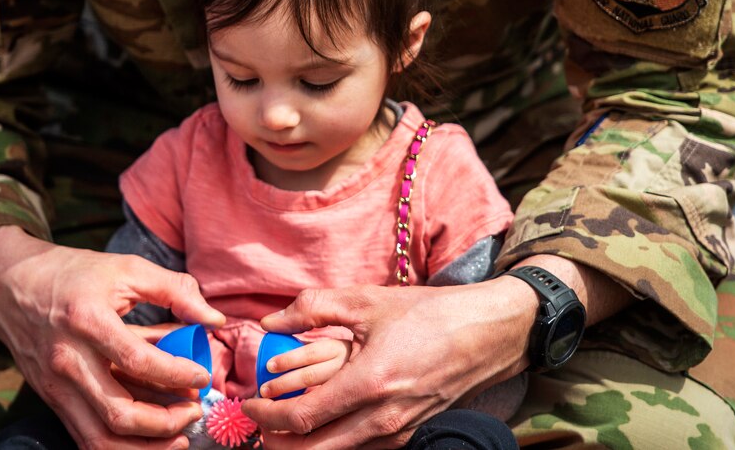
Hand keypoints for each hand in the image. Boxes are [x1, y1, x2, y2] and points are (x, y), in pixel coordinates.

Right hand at [0, 226, 226, 449]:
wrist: (9, 284)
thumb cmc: (73, 273)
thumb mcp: (126, 268)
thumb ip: (174, 290)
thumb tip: (215, 318)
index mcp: (87, 320)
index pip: (139, 362)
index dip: (178, 374)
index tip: (202, 375)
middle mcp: (67, 360)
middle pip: (119, 413)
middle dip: (166, 422)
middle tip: (194, 410)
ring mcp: (55, 385)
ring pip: (100, 438)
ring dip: (145, 447)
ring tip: (178, 435)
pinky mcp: (51, 399)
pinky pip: (85, 436)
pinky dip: (119, 445)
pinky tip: (148, 439)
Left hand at [242, 281, 537, 449]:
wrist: (486, 333)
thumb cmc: (428, 313)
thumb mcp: (367, 301)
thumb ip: (314, 307)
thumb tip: (271, 319)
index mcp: (369, 384)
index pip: (301, 417)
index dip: (266, 416)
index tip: (248, 403)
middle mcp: (383, 418)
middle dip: (278, 441)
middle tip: (257, 423)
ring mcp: (398, 431)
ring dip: (303, 444)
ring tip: (281, 424)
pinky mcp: (409, 433)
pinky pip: (360, 448)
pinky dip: (332, 441)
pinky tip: (320, 422)